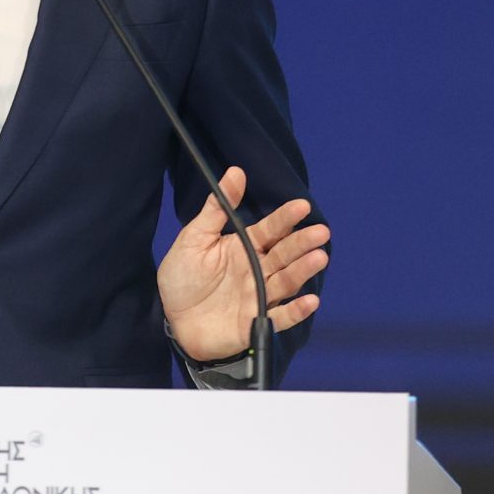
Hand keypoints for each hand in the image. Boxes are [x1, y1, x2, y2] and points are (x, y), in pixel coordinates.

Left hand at [156, 166, 326, 363]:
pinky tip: (310, 301)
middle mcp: (258, 270)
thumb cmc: (183, 278)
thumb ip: (217, 208)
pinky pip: (279, 317)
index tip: (302, 206)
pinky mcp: (255, 322)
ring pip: (286, 282)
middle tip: (320, 232)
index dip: (286, 218)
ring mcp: (258, 296)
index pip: (270, 230)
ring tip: (319, 258)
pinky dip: (296, 311)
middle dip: (302, 243)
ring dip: (303, 271)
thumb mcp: (195, 238)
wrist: (172, 320)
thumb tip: (236, 172)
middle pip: (284, 254)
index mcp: (245, 247)